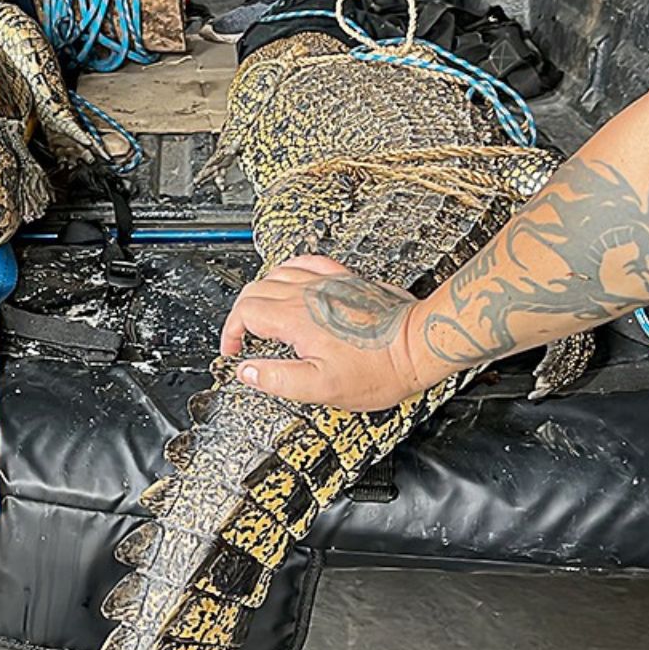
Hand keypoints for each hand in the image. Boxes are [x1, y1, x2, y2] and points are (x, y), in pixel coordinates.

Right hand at [218, 255, 434, 410]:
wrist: (417, 345)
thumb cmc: (378, 367)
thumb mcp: (321, 387)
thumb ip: (278, 378)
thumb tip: (248, 371)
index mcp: (296, 319)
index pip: (245, 313)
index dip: (231, 332)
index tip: (234, 351)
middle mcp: (308, 294)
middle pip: (255, 290)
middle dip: (240, 314)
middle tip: (242, 336)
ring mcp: (327, 283)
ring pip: (277, 273)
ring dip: (260, 293)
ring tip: (260, 314)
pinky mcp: (345, 280)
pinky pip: (307, 262)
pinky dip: (289, 270)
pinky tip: (291, 279)